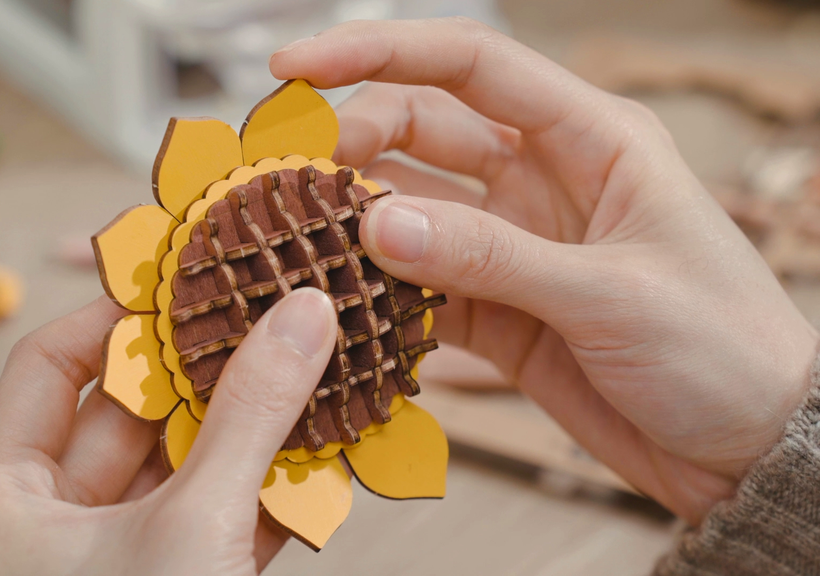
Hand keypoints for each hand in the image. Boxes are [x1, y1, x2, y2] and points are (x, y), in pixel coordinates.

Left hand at [0, 289, 336, 574]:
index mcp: (7, 504)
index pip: (51, 367)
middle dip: (207, 366)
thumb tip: (302, 314)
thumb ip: (249, 416)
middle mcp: (58, 528)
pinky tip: (323, 448)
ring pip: (190, 463)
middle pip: (133, 411)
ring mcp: (127, 559)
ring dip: (252, 423)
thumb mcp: (191, 529)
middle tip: (267, 310)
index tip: (187, 277)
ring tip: (309, 364)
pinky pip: (227, 515)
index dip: (118, 316)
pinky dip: (273, 486)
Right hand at [270, 18, 818, 523]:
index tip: (298, 66)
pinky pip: (419, 287)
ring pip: (412, 210)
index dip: (379, 53)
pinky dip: (379, 294)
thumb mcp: (609, 291)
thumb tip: (375, 223)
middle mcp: (544, 179)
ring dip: (355, 221)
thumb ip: (489, 256)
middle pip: (423, 130)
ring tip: (295, 239)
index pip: (471, 65)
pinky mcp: (496, 309)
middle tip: (292, 180)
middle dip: (353, 143)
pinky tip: (342, 306)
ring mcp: (514, 245)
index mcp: (592, 139)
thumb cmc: (722, 348)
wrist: (747, 447)